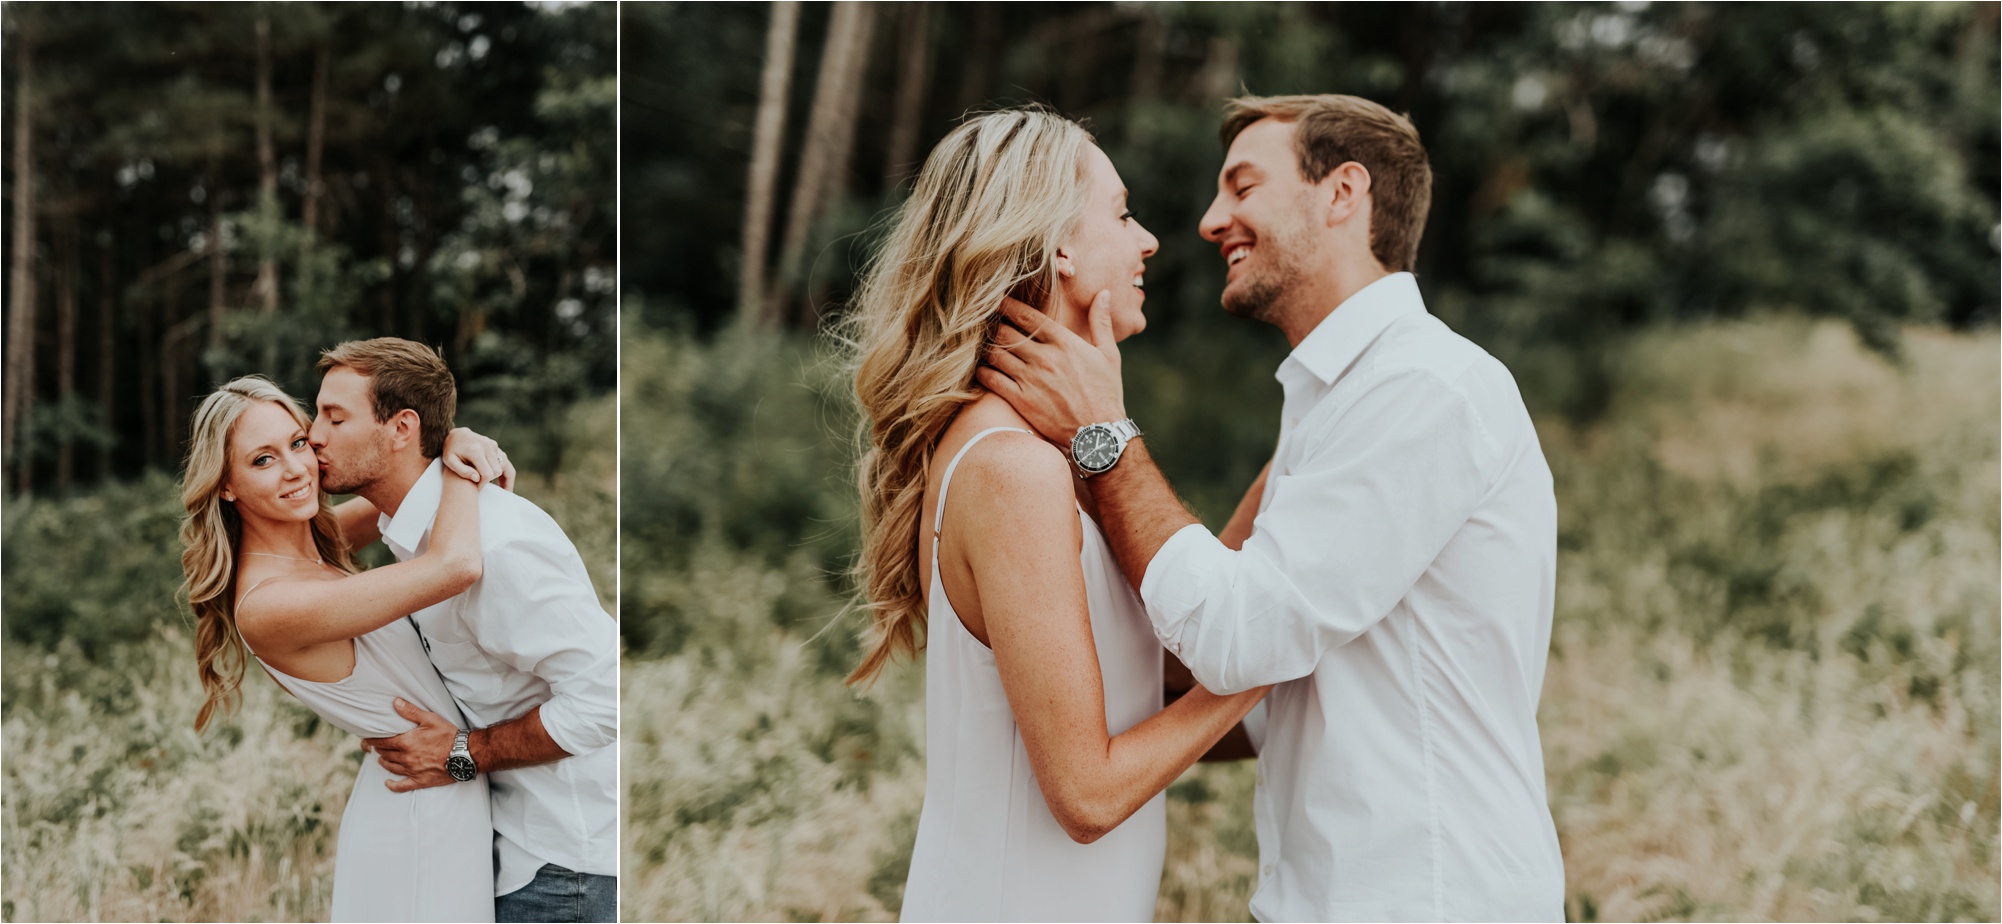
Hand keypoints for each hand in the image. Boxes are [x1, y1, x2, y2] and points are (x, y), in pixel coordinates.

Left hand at [361, 698, 462, 792]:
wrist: (465, 754)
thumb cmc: (449, 735)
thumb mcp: (430, 719)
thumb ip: (411, 712)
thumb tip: (395, 702)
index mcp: (406, 742)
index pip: (383, 742)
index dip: (373, 740)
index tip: (367, 739)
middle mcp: (406, 758)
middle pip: (385, 754)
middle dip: (378, 750)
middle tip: (373, 747)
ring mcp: (412, 770)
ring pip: (391, 767)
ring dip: (384, 762)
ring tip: (381, 758)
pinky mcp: (420, 780)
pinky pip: (402, 786)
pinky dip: (393, 785)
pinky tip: (388, 783)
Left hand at [441, 427, 515, 490]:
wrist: (455, 434)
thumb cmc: (451, 450)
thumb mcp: (450, 461)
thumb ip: (462, 471)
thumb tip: (477, 478)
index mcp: (476, 451)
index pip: (487, 474)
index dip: (483, 484)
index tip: (476, 488)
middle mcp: (487, 446)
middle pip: (498, 471)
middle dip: (491, 481)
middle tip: (483, 486)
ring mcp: (492, 445)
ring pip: (504, 466)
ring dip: (503, 477)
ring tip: (503, 488)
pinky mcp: (494, 445)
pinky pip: (503, 460)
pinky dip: (503, 470)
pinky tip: (499, 479)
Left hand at [976, 290, 1126, 445]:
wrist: (1099, 433)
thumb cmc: (1106, 393)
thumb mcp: (1108, 354)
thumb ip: (1100, 321)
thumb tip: (1103, 293)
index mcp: (1064, 342)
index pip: (1028, 316)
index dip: (1008, 306)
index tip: (997, 302)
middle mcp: (1044, 357)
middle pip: (1006, 332)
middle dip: (994, 326)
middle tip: (986, 324)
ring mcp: (1030, 379)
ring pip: (996, 354)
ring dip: (987, 348)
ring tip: (982, 345)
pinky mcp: (1021, 400)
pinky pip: (992, 379)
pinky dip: (983, 372)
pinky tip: (983, 369)